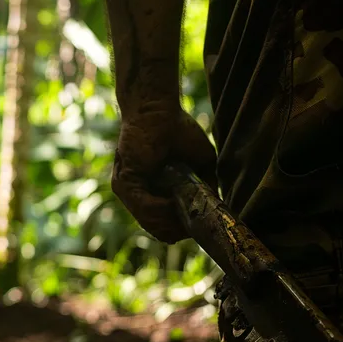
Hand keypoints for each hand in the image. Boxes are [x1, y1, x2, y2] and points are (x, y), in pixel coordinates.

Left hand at [112, 101, 217, 243]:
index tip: (203, 224)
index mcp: (154, 195)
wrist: (156, 110)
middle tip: (198, 219)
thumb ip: (207, 187)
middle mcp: (139, 197)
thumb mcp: (201, 164)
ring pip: (152, 223)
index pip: (165, 227)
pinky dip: (163, 208)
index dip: (185, 230)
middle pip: (160, 231)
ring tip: (188, 210)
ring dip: (174, 220)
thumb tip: (216, 209)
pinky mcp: (125, 182)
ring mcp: (130, 192)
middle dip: (181, 229)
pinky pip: (145, 207)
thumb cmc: (178, 132)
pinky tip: (174, 202)